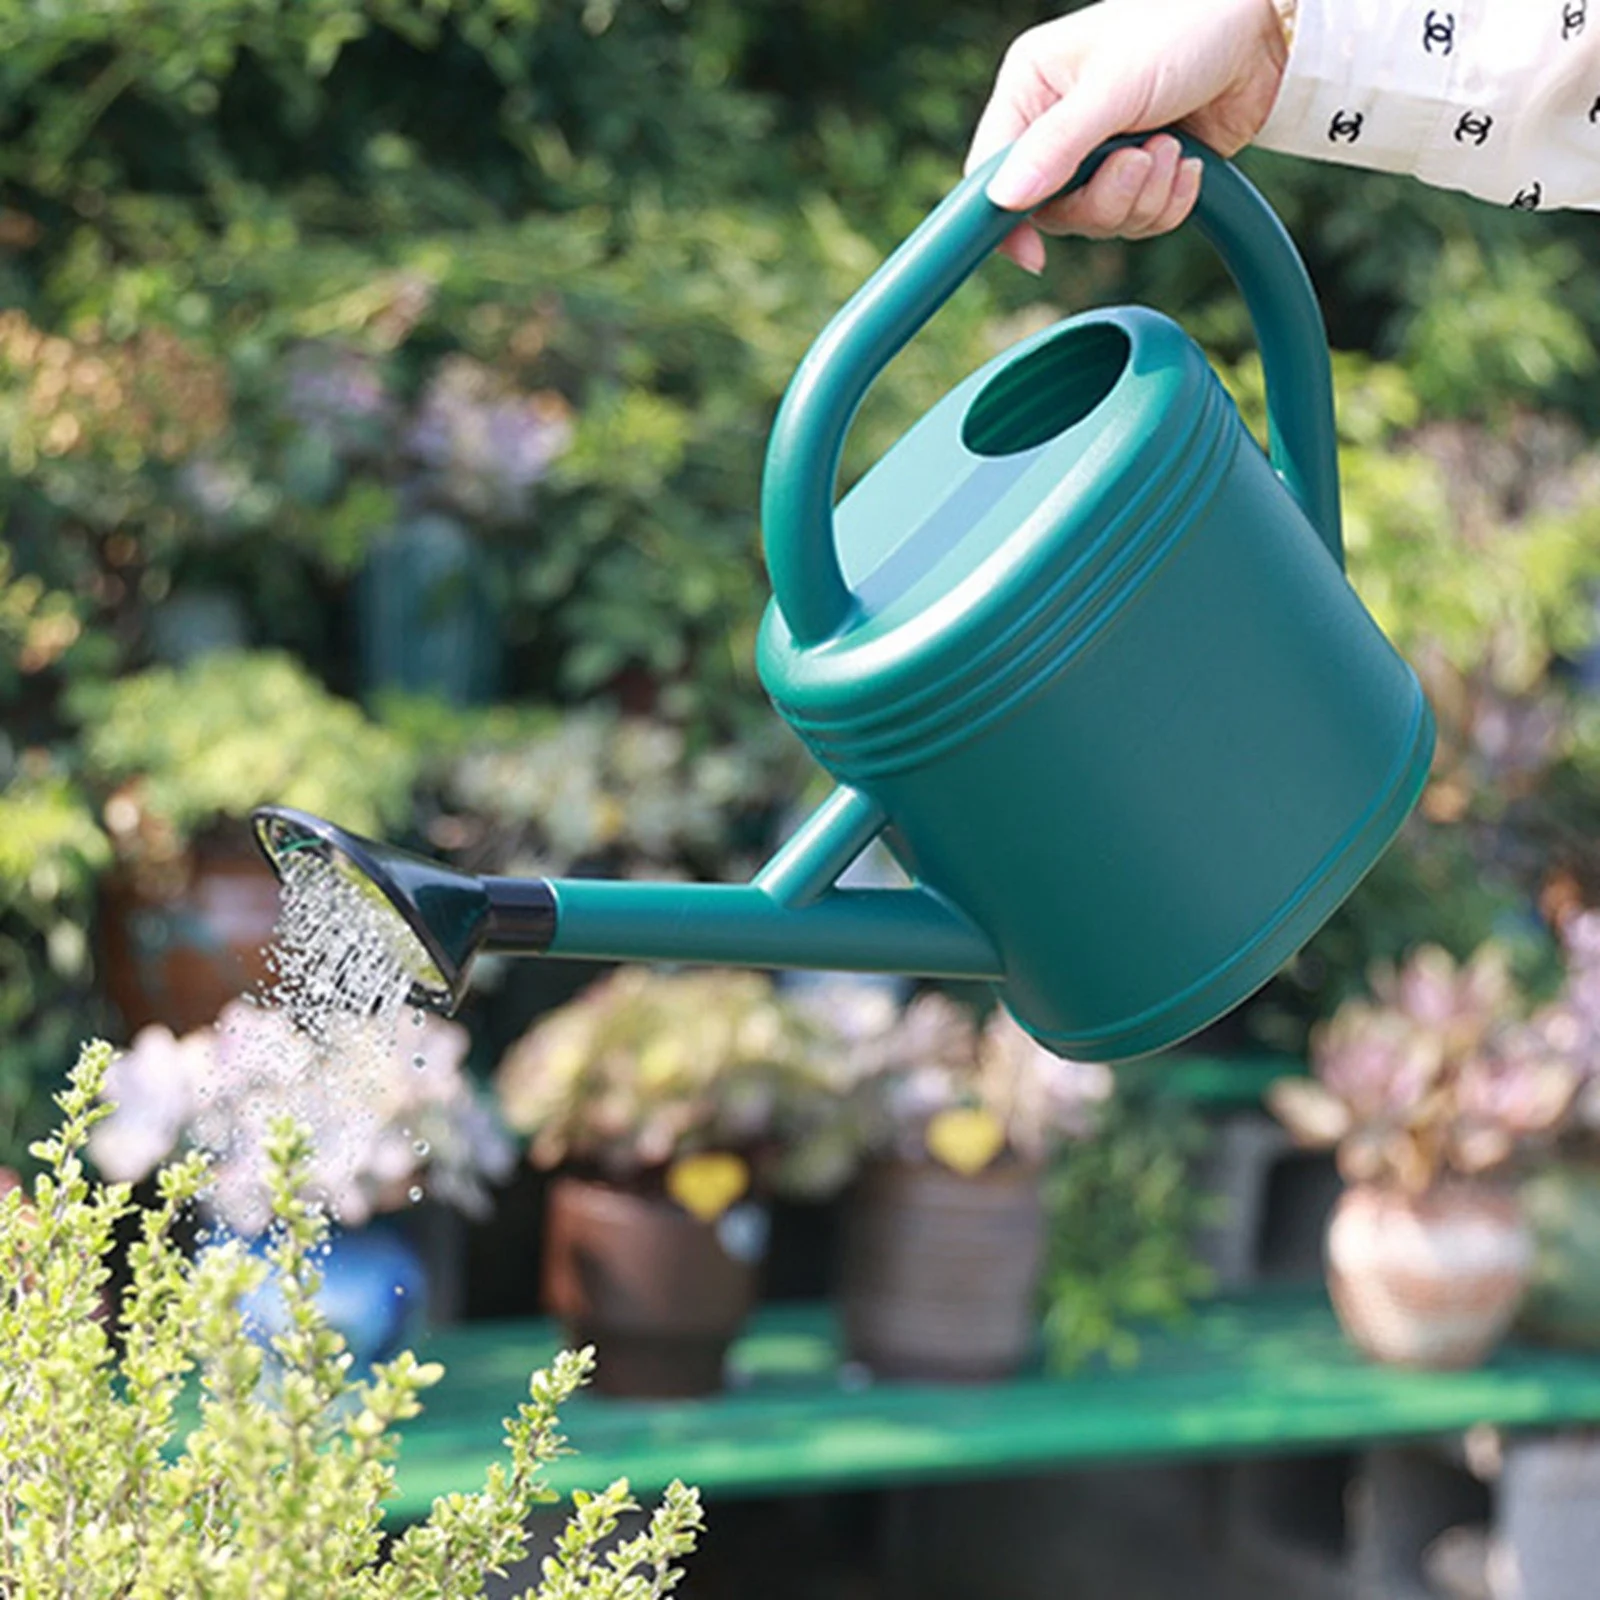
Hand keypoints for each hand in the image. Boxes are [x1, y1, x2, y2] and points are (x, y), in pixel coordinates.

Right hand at [966, 0, 1290, 268]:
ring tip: (1172, 147)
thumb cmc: (1184, 29)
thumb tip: (1003, 199)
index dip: (1005, 217)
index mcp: (1032, 89)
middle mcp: (1058, 126)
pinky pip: (1140, 221)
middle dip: (1106, 197)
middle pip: (1052, 209)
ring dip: (1144, 196)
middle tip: (1140, 159)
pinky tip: (1189, 161)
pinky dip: (1169, 202)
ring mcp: (1101, 154)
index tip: (1033, 254)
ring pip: (1099, 221)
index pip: (992, 170)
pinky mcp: (1143, 174)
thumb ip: (1057, 146)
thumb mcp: (1114, 86)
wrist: (1266, 31)